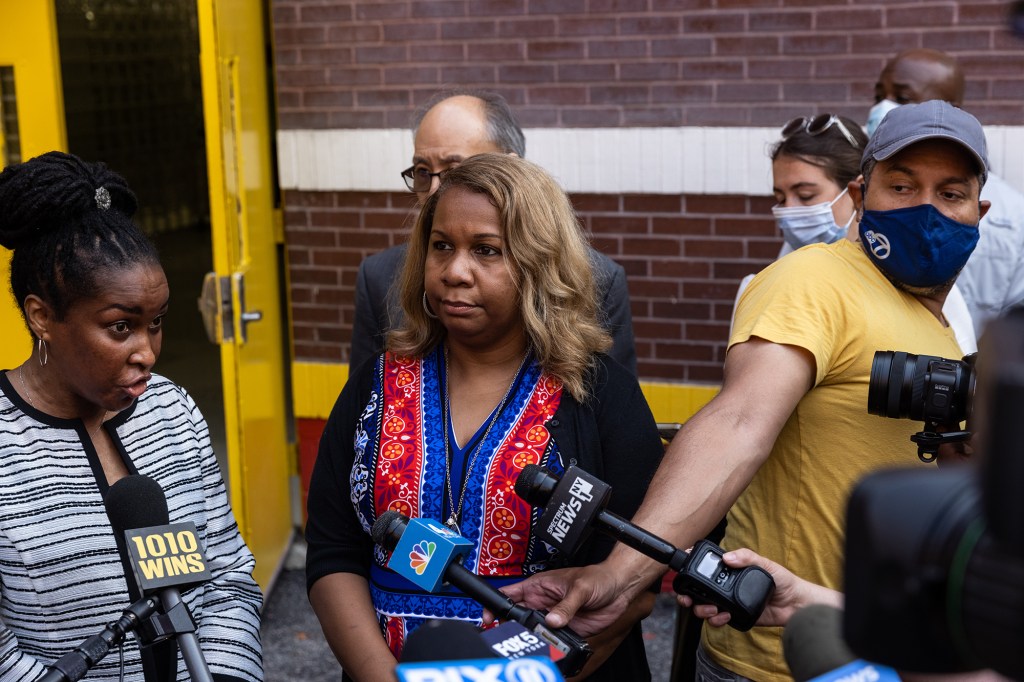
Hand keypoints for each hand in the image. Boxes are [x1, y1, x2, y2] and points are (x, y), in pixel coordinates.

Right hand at [491, 564, 633, 637]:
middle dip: (511, 626)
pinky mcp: (565, 630)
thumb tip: (551, 620)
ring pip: (533, 631)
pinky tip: (550, 647)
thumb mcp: (580, 587)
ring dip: (532, 637)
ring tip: (533, 641)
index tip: (489, 615)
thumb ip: (566, 605)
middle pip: (518, 616)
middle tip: (511, 635)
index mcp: (540, 586)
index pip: (510, 593)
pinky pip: (551, 640)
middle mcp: (543, 602)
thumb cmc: (598, 577)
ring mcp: (553, 617)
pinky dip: (548, 645)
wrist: (620, 589)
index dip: (496, 604)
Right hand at [676, 548, 841, 627]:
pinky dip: (716, 620)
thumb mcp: (766, 563)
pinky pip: (717, 620)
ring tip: (712, 609)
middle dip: (687, 594)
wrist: (795, 605)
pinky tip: (724, 616)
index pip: (705, 568)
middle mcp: (725, 586)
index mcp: (730, 571)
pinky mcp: (734, 616)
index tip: (682, 568)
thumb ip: (748, 557)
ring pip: (703, 606)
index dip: (691, 568)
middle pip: (697, 590)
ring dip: (701, 609)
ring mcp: (728, 602)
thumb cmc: (783, 581)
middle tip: (688, 598)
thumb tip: (728, 557)